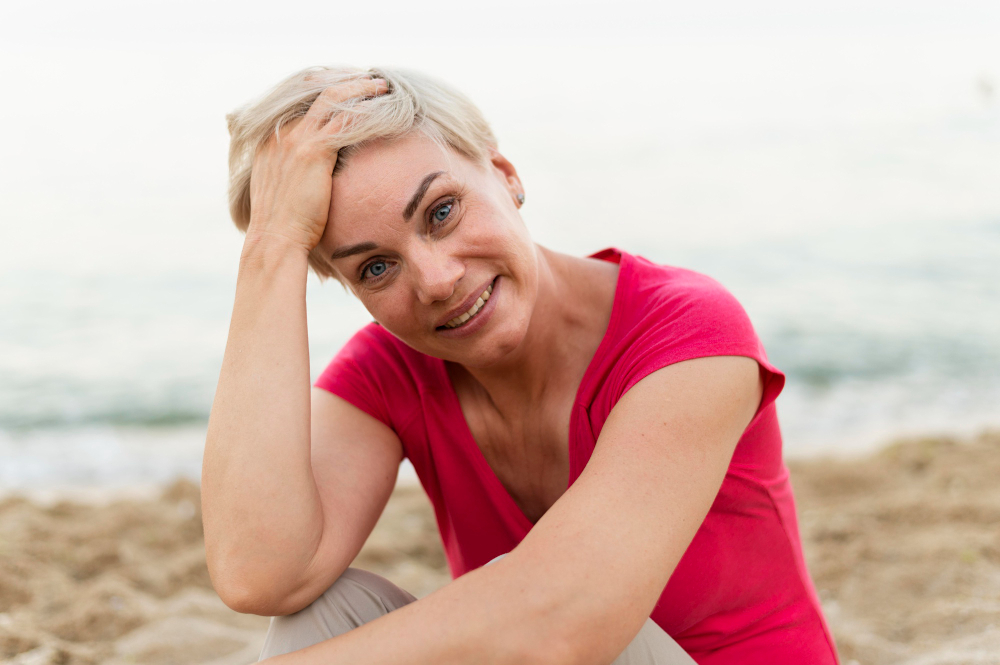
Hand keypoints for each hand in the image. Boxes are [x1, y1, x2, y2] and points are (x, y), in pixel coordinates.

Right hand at [246, 77, 388, 251]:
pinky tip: (384, 107)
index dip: (330, 93)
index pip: (303, 103)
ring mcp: (296, 139)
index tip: (353, 92)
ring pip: (333, 98)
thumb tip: (316, 179)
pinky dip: (366, 110)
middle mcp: (281, 133)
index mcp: (272, 141)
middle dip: (347, 83)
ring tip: (383, 86)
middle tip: (371, 82)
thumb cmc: (284, 226)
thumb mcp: (285, 193)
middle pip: (317, 92)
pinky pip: (345, 119)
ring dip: (361, 88)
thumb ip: (296, 176)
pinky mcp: (313, 151)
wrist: (276, 240)